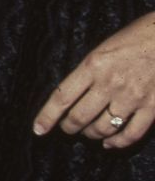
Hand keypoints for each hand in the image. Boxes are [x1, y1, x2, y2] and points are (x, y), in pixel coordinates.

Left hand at [33, 12, 154, 149]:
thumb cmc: (135, 37)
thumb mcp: (103, 48)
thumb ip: (88, 71)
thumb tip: (73, 94)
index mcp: (93, 65)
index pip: (62, 97)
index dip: (47, 117)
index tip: (38, 130)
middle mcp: (110, 83)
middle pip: (80, 117)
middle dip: (69, 127)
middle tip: (67, 128)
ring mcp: (132, 97)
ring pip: (103, 127)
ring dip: (91, 134)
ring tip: (87, 133)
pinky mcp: (152, 107)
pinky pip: (131, 133)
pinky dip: (117, 142)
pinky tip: (109, 143)